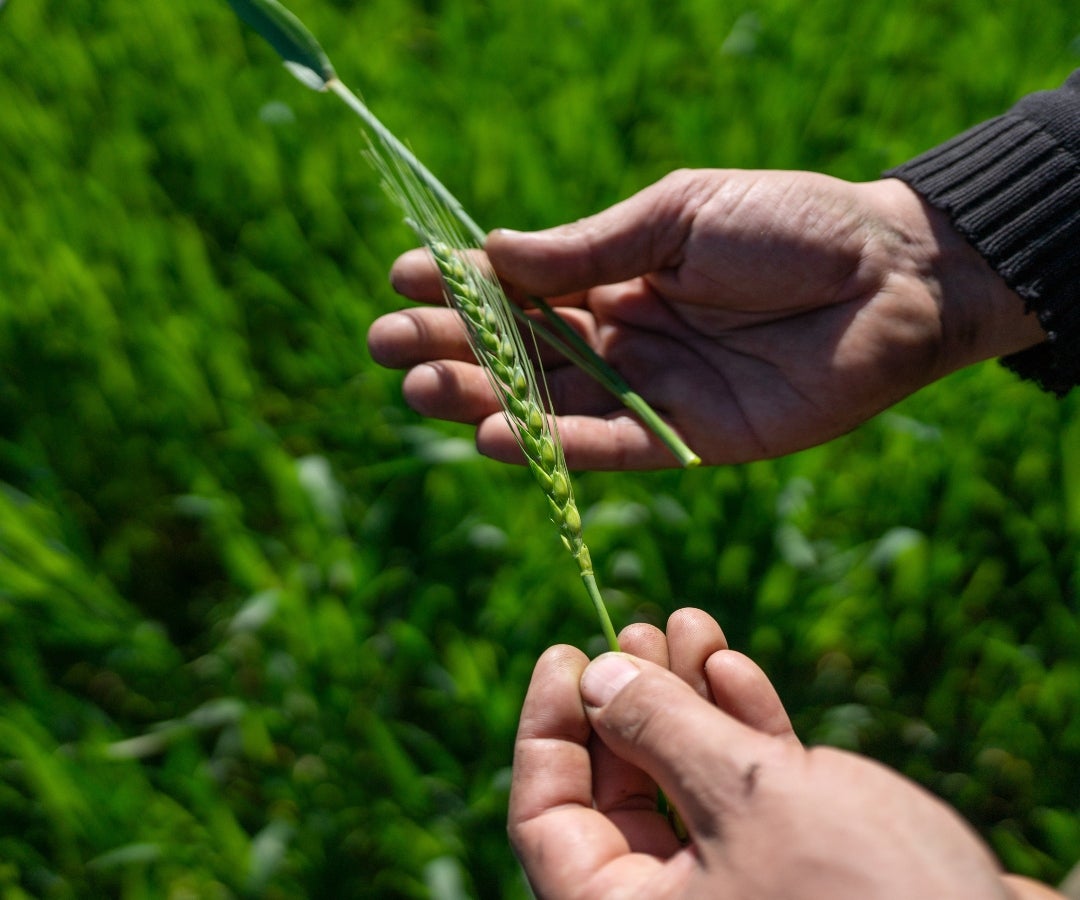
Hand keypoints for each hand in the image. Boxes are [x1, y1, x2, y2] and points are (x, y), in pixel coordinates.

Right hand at [367, 170, 1044, 468]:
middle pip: (521, 352)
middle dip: (452, 348)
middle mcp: (622, 339)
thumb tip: (491, 254)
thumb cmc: (787, 225)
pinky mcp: (687, 439)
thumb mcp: (675, 217)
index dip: (460, 287)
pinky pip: (609, 448)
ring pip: (552, 405)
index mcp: (615, 276)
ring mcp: (651, 391)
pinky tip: (495, 438)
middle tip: (387, 347)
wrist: (889, 276)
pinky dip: (555, 447)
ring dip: (485, 401)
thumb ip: (587, 251)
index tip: (402, 278)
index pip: (519, 289)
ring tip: (421, 390)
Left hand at [509, 609, 1058, 898]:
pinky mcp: (796, 873)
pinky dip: (738, 730)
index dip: (545, 730)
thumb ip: (659, 730)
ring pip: (682, 782)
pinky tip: (733, 670)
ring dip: (685, 700)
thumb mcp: (745, 798)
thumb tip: (594, 678)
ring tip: (688, 625)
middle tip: (636, 629)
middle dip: (628, 700)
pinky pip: (743, 796)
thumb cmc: (866, 897)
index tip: (564, 654)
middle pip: (616, 793)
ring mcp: (736, 891)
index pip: (545, 821)